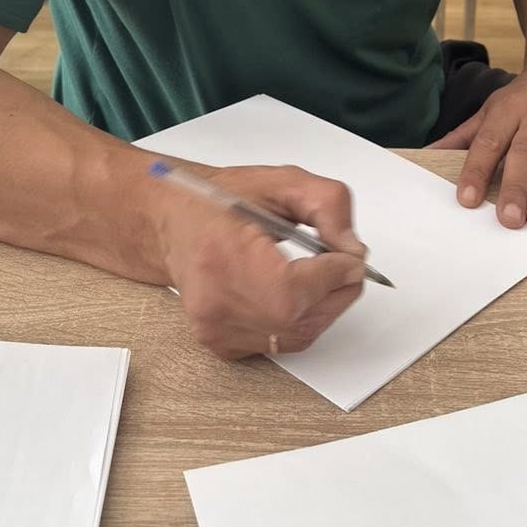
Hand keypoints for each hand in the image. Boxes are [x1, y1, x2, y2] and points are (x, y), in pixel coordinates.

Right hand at [157, 165, 366, 359]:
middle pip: (300, 318)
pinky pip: (280, 343)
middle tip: (343, 264)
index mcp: (223, 258)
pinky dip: (299, 320)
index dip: (335, 273)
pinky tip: (294, 293)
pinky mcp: (221, 345)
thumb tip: (352, 250)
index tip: (348, 255)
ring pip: (296, 336)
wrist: (174, 220)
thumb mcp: (283, 182)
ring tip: (322, 275)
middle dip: (336, 290)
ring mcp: (216, 330)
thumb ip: (328, 206)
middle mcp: (215, 304)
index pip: (296, 289)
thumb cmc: (220, 200)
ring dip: (322, 306)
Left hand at [429, 67, 526, 226]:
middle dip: (517, 186)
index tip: (466, 199)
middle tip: (508, 219)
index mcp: (509, 109)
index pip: (489, 141)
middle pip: (526, 152)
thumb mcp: (492, 109)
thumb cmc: (526, 99)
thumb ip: (465, 137)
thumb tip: (427, 156)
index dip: (476, 169)